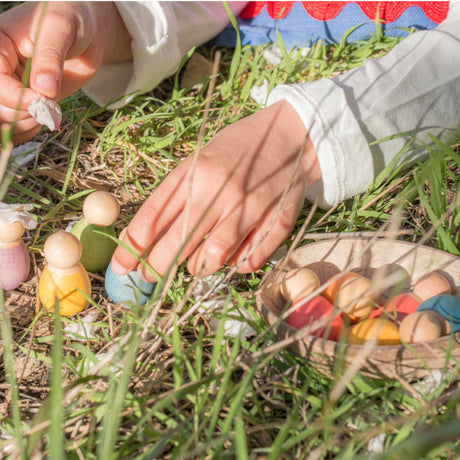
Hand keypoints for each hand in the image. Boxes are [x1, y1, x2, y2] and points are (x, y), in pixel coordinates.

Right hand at [0, 1, 131, 142]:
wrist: (86, 31)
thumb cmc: (70, 18)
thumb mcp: (60, 28)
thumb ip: (50, 57)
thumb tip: (44, 90)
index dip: (17, 97)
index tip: (44, 98)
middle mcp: (1, 68)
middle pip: (0, 105)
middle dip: (24, 111)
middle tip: (50, 104)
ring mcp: (13, 86)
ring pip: (7, 119)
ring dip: (29, 124)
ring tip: (51, 109)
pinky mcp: (28, 100)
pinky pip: (20, 125)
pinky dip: (33, 129)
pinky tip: (49, 118)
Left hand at [111, 100, 321, 279]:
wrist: (292, 135)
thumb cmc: (238, 147)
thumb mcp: (199, 160)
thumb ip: (175, 194)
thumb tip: (147, 236)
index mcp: (196, 172)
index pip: (153, 217)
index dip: (132, 247)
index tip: (122, 267)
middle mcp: (221, 191)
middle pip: (178, 243)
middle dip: (157, 267)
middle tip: (150, 275)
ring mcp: (251, 208)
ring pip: (213, 257)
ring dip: (197, 268)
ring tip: (194, 265)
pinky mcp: (277, 221)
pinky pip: (249, 260)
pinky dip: (236, 266)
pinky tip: (232, 258)